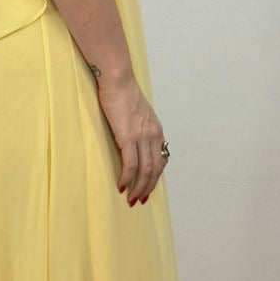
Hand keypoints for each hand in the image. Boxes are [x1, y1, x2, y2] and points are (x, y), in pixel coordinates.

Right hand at [96, 72, 167, 203]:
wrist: (118, 81)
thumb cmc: (123, 93)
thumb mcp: (138, 113)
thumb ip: (140, 128)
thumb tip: (133, 141)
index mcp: (157, 130)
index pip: (161, 160)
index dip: (155, 177)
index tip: (147, 188)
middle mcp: (153, 135)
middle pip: (155, 169)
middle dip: (148, 187)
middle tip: (139, 200)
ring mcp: (142, 137)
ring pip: (145, 170)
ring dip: (138, 187)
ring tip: (130, 198)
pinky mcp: (127, 137)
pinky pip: (130, 164)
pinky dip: (126, 178)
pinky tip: (121, 185)